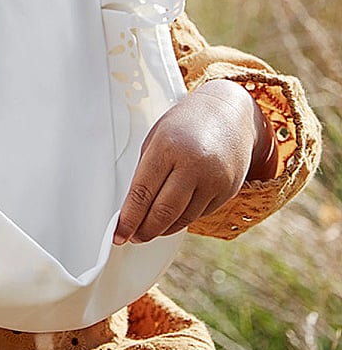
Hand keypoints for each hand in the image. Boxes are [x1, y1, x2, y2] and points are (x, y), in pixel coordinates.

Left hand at [113, 79, 275, 244]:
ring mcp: (214, 179)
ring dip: (163, 229)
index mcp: (167, 147)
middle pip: (163, 212)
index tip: (119, 233)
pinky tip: (173, 218)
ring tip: (149, 230)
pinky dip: (183, 220)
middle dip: (144, 230)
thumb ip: (147, 169)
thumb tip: (134, 205)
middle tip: (133, 237)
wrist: (229, 112)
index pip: (142, 192)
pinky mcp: (228, 190)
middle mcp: (192, 164)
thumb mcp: (158, 137)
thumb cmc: (187, 123)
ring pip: (182, 218)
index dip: (129, 218)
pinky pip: (200, 214)